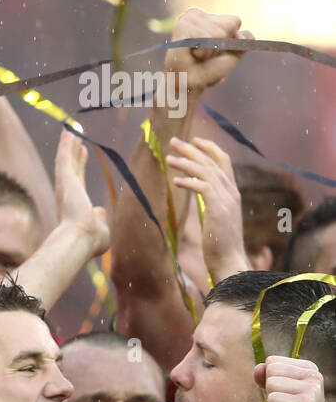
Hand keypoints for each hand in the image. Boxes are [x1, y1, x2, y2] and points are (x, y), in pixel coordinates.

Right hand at [54, 128, 108, 258]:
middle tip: (75, 138)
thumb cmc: (91, 240)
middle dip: (74, 152)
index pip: (78, 180)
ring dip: (67, 144)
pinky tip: (69, 132)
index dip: (80, 165)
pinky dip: (66, 145)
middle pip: (71, 167)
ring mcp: (65, 185)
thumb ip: (100, 218)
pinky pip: (65, 157)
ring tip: (70, 130)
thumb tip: (100, 210)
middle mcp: (67, 193)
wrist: (80, 239)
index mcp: (75, 204)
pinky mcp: (65, 179)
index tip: (83, 153)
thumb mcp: (100, 228)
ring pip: (65, 160)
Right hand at [164, 8, 251, 93]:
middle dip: (220, 46)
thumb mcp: (233, 53)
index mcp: (207, 17)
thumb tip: (240, 34)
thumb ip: (245, 40)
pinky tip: (191, 54)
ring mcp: (188, 18)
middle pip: (229, 26)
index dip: (229, 41)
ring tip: (197, 56)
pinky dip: (203, 52)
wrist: (188, 84)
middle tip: (204, 55)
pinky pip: (207, 39)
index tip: (214, 50)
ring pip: (218, 34)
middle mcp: (196, 14)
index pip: (234, 22)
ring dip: (210, 51)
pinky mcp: (182, 26)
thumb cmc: (207, 69)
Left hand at [167, 136, 248, 278]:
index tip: (194, 140)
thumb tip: (195, 192)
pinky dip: (189, 181)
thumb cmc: (219, 243)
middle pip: (212, 162)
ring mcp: (227, 199)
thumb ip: (209, 202)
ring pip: (206, 171)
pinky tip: (175, 181)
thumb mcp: (216, 217)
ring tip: (169, 157)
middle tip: (173, 141)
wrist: (230, 261)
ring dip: (186, 162)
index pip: (223, 162)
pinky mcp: (219, 208)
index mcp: (232, 192)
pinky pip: (203, 187)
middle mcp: (231, 192)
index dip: (209, 148)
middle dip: (192, 149)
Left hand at [253, 357, 326, 401]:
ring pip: (271, 383)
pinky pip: (272, 399)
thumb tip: (258, 367)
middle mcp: (314, 375)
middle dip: (271, 390)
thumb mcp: (275, 392)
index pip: (272, 361)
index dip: (270, 380)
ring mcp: (312, 389)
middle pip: (271, 370)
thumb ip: (265, 376)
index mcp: (309, 368)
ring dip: (272, 401)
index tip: (286, 395)